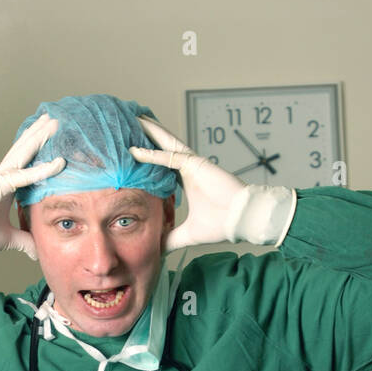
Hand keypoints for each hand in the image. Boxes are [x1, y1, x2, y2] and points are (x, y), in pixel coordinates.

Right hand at [0, 113, 64, 259]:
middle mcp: (4, 177)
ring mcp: (1, 178)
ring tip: (54, 121)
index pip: (27, 165)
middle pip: (26, 150)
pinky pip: (24, 176)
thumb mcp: (8, 239)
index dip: (39, 153)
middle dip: (40, 134)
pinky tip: (58, 163)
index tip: (52, 143)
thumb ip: (24, 241)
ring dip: (40, 137)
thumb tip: (37, 252)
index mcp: (5, 187)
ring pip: (25, 152)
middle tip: (55, 120)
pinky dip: (42, 170)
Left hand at [129, 114, 294, 249]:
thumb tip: (156, 251)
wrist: (242, 220)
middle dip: (146, 136)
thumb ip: (171, 239)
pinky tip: (135, 151)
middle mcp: (188, 168)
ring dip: (148, 133)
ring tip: (133, 119)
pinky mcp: (195, 164)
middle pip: (162, 148)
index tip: (129, 155)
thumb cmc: (222, 224)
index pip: (161, 165)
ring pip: (164, 144)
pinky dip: (152, 154)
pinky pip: (169, 157)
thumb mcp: (187, 234)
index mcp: (187, 180)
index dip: (146, 159)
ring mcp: (192, 164)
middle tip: (129, 124)